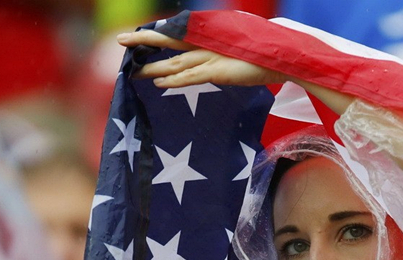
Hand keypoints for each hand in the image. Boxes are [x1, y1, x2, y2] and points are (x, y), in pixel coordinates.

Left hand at [116, 30, 286, 88]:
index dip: (158, 35)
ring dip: (153, 67)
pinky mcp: (218, 71)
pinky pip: (190, 77)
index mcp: (210, 37)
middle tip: (122, 41)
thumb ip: (218, 55)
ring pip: (175, 62)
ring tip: (133, 71)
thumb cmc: (261, 55)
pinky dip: (174, 80)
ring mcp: (211, 57)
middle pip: (169, 42)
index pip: (178, 34)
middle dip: (144, 42)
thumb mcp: (235, 51)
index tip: (139, 37)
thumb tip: (209, 63)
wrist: (280, 58)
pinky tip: (158, 82)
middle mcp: (207, 44)